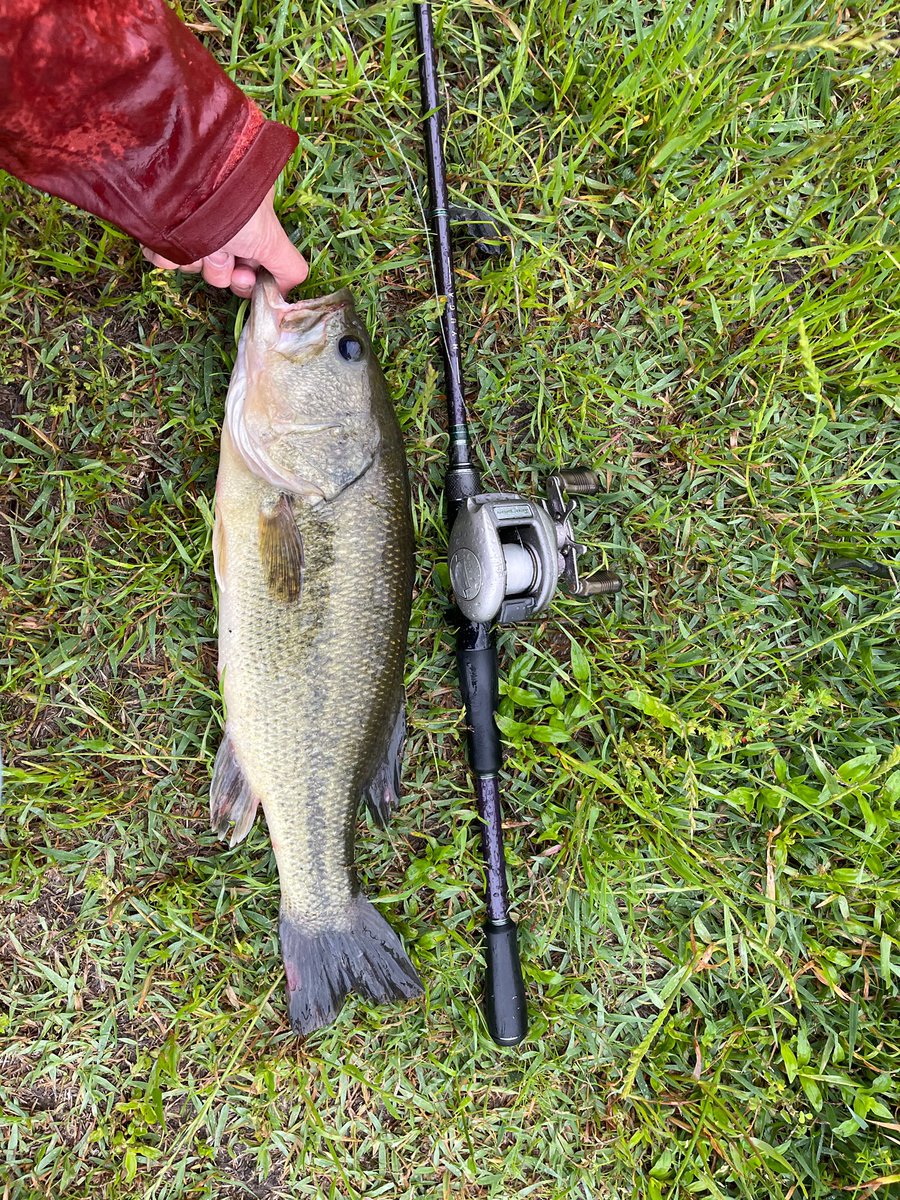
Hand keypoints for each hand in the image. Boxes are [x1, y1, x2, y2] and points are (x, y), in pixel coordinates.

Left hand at [142, 187, 308, 297]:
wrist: (185, 181)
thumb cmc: (233, 207)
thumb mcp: (272, 239)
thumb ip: (289, 267)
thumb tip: (287, 290)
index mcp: (246, 225)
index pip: (246, 267)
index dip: (245, 278)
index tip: (242, 274)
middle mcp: (218, 224)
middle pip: (220, 270)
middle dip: (219, 268)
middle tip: (219, 254)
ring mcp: (188, 225)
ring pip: (192, 266)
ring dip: (194, 261)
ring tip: (194, 240)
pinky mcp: (157, 227)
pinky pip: (162, 258)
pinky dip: (166, 256)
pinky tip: (171, 243)